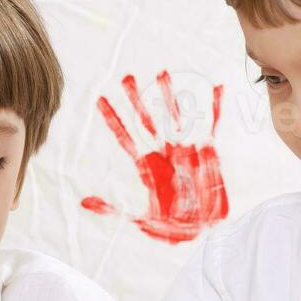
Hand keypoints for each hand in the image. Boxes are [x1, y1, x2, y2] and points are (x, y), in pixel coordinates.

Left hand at [81, 71, 228, 243]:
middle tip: (126, 76)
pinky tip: (216, 88)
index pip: (125, 136)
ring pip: (173, 115)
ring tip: (162, 73)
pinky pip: (210, 125)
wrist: (198, 228)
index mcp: (147, 164)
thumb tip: (83, 202)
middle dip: (136, 99)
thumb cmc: (170, 223)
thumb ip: (110, 208)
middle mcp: (163, 151)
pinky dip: (215, 107)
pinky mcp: (207, 151)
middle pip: (146, 119)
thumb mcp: (136, 218)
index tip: (101, 100)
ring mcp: (184, 148)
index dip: (113, 119)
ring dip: (168, 95)